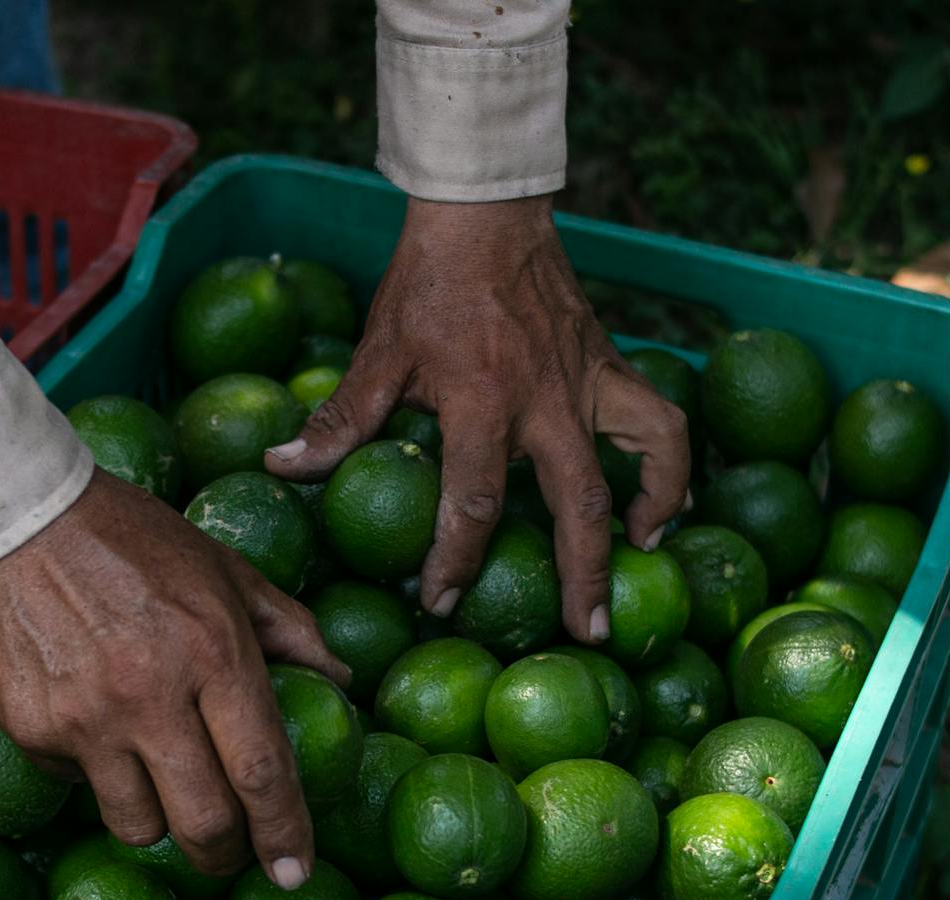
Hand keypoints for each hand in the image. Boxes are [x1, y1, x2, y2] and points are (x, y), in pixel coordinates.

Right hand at [0, 470, 349, 886]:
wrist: (7, 514)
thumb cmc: (128, 536)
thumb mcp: (221, 566)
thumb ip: (286, 626)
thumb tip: (340, 678)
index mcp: (210, 651)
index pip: (262, 771)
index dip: (285, 833)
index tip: (294, 872)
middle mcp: (148, 695)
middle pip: (203, 822)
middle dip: (225, 855)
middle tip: (229, 854)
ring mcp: (83, 718)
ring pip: (136, 824)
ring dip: (159, 824)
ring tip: (162, 792)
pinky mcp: (29, 729)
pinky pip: (77, 785)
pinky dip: (96, 774)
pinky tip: (94, 727)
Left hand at [265, 195, 689, 641]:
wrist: (485, 216)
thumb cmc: (426, 285)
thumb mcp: (377, 351)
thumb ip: (340, 418)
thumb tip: (281, 465)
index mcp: (481, 401)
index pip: (473, 501)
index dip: (455, 560)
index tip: (441, 602)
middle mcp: (545, 401)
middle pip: (577, 503)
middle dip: (582, 574)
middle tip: (583, 634)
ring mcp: (588, 383)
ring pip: (641, 457)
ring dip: (647, 514)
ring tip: (638, 562)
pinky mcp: (613, 366)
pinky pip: (660, 420)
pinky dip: (669, 464)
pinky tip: (657, 502)